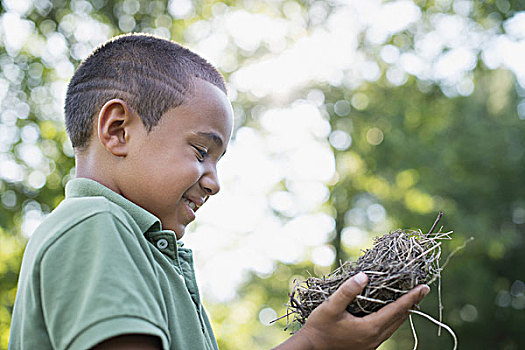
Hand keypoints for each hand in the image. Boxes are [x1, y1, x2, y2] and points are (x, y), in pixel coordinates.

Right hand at [274, 272, 429, 349]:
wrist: (311, 349)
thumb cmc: (319, 328)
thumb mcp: (331, 307)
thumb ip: (348, 291)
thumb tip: (365, 276)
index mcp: (370, 328)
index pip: (397, 309)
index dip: (411, 297)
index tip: (424, 287)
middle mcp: (375, 338)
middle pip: (400, 319)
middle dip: (411, 304)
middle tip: (421, 290)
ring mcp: (371, 344)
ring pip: (394, 327)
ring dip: (403, 313)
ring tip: (410, 301)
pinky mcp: (366, 346)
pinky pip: (386, 331)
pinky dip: (393, 320)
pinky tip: (389, 314)